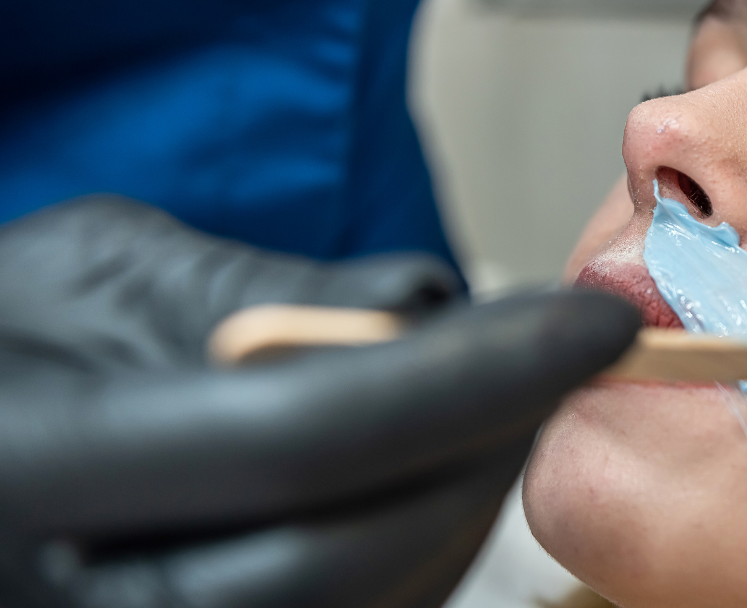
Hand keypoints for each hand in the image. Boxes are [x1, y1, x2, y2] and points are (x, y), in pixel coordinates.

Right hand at [0, 196, 639, 607]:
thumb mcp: (108, 268)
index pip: (305, 436)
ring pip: (365, 607)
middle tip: (568, 363)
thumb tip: (432, 305)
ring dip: (470, 506)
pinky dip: (424, 554)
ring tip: (515, 407)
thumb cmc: (8, 332)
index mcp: (34, 459)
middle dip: (491, 450)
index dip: (475, 377)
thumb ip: (272, 290)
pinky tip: (450, 474)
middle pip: (352, 551)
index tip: (591, 322)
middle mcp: (77, 592)